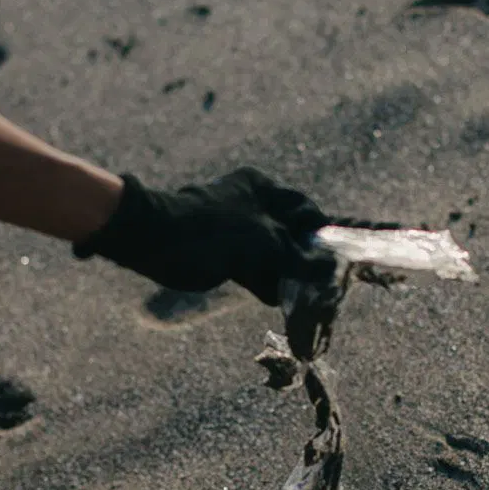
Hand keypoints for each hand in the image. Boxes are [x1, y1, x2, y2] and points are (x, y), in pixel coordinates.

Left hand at [73, 168, 331, 303]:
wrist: (151, 242)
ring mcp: (237, 232)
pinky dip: (267, 285)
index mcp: (262, 189)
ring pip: (273, 255)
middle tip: (323, 285)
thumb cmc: (210, 232)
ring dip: (287, 277)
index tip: (336, 260)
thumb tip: (327, 269)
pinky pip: (255, 271)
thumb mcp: (263, 242)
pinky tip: (278, 300)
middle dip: (305, 260)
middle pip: (290, 234)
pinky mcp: (224, 256)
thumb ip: (298, 256)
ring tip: (305, 298)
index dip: (322, 235)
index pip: (306, 210)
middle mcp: (253, 206)